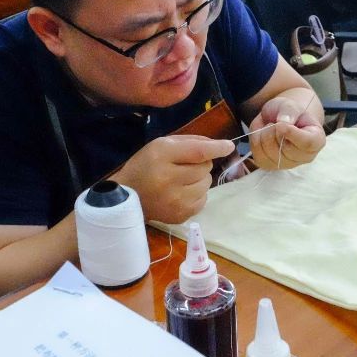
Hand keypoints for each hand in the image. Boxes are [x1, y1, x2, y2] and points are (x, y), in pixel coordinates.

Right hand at [112, 134, 234, 223]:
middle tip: (185, 166)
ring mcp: (176, 201)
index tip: (229, 146)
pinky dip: (197, 194)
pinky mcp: (180, 215)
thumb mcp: (161, 145)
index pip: (197, 152)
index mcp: (162, 157)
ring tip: (183, 180)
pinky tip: (182, 192)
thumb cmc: (145, 166)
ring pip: (207, 184)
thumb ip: (190, 142)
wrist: (127, 197)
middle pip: (205, 168)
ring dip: (200, 179)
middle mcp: (169, 180)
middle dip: (201, 164)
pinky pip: (203, 199)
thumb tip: (218, 145)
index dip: (216, 148)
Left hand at [246, 96, 325, 170]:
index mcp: (317, 140)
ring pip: (267, 150)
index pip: (307, 143)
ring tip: (272, 127)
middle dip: (273, 130)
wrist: (281, 120)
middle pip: (282, 148)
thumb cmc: (290, 112)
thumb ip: (289, 111)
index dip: (291, 134)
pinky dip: (256, 139)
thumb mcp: (290, 105)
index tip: (280, 124)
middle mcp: (304, 157)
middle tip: (277, 121)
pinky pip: (257, 153)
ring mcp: (287, 164)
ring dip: (263, 133)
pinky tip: (264, 135)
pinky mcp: (269, 166)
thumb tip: (283, 122)